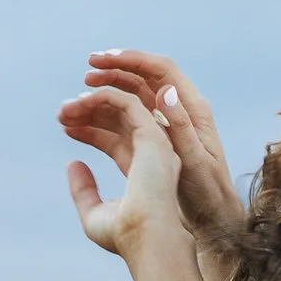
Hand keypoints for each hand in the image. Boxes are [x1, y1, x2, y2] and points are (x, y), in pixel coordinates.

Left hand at [62, 82, 188, 256]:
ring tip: (64, 109)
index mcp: (145, 172)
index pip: (117, 140)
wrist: (146, 238)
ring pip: (124, 106)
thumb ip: (83, 190)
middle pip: (120, 120)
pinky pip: (127, 101)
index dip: (90, 130)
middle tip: (60, 113)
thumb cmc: (124, 235)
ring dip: (91, 102)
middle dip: (89, 112)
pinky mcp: (152, 134)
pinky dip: (102, 97)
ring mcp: (157, 143)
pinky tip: (79, 104)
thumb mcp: (94, 214)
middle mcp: (154, 154)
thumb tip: (73, 164)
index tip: (65, 129)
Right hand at [69, 48, 241, 248]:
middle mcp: (173, 113)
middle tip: (84, 76)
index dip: (130, 60)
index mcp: (191, 108)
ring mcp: (158, 130)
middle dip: (109, 76)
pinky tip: (73, 131)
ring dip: (97, 105)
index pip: (158, 70)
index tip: (102, 59)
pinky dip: (96, 129)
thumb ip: (180, 125)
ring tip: (68, 110)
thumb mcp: (196, 160)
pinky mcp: (145, 149)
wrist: (212, 221)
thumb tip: (163, 89)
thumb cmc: (209, 194)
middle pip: (138, 83)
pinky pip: (118, 132)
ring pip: (123, 107)